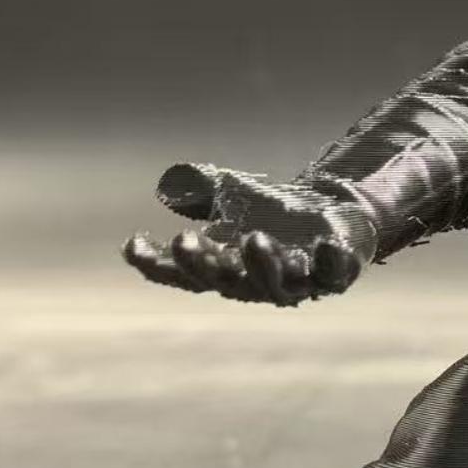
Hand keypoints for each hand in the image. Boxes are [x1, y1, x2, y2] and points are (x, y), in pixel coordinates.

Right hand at [122, 163, 377, 305]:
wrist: (333, 216)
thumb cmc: (275, 212)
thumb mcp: (233, 194)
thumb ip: (201, 190)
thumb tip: (171, 183)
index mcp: (226, 268)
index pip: (183, 274)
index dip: (156, 264)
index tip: (133, 243)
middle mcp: (256, 282)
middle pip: (222, 281)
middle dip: (202, 263)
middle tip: (182, 240)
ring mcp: (297, 281)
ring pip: (276, 283)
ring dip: (262, 263)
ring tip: (252, 239)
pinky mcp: (334, 274)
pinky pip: (333, 274)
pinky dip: (329, 261)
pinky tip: (325, 244)